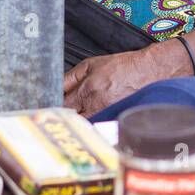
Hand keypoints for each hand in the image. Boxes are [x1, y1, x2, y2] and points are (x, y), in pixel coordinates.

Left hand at [63, 40, 190, 119]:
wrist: (150, 71)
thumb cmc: (123, 67)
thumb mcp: (91, 64)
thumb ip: (70, 77)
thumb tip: (54, 87)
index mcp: (87, 90)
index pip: (60, 105)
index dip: (51, 108)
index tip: (44, 109)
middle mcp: (96, 105)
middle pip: (70, 120)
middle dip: (61, 119)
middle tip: (52, 120)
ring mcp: (107, 115)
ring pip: (83, 128)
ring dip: (75, 127)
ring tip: (69, 125)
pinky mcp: (117, 121)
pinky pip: (98, 130)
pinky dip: (91, 130)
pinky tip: (87, 128)